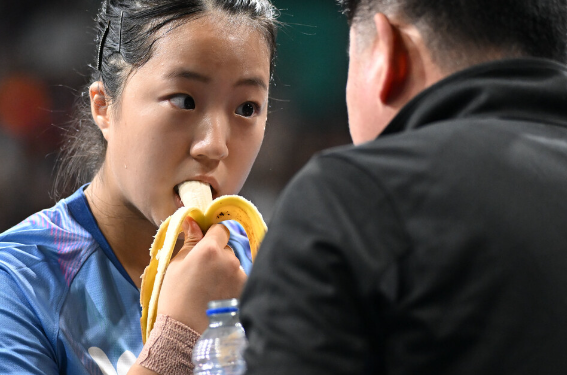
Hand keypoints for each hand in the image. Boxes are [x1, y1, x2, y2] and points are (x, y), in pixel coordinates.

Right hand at [157, 216, 246, 332]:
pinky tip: (218, 295)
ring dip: (225, 270)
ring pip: (234, 264)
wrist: (185, 330)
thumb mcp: (177, 264)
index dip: (212, 235)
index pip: (220, 229)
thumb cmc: (175, 296)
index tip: (205, 245)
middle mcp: (229, 259)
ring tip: (210, 288)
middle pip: (227, 248)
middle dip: (218, 255)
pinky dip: (231, 283)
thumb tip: (193, 220)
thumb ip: (190, 241)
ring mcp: (240, 275)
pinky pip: (239, 278)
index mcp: (210, 249)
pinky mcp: (245, 289)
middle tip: (203, 272)